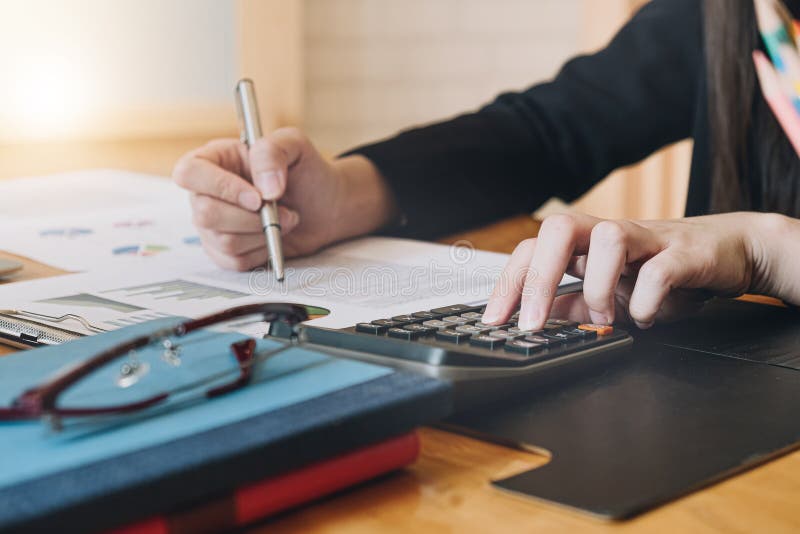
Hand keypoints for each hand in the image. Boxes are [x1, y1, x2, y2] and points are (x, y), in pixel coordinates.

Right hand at [173, 128, 395, 270]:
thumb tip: (264, 189)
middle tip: (282, 210)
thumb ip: (272, 152)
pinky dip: (261, 251)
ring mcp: (211, 224)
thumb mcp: (294, 145)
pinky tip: (273, 236)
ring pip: (222, 240)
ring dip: (262, 234)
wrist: (323, 206)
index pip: (189, 173)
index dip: (220, 188)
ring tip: (284, 220)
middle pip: (205, 213)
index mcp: (213, 160)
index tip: (257, 198)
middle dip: (251, 218)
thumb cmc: (305, 172)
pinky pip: (234, 261)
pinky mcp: (224, 251)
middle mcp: (205, 192)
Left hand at [482, 212, 766, 330]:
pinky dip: (648, 300)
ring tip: (606, 318)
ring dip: (598, 287)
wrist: (730, 252)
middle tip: (531, 323)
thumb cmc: (664, 272)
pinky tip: (646, 317)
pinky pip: (660, 269)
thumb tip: (535, 320)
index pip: (533, 248)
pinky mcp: (686, 252)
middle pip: (559, 227)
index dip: (509, 282)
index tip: (495, 321)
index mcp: (586, 244)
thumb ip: (573, 304)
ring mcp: (649, 238)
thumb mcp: (611, 293)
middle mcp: (610, 234)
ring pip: (609, 237)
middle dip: (537, 277)